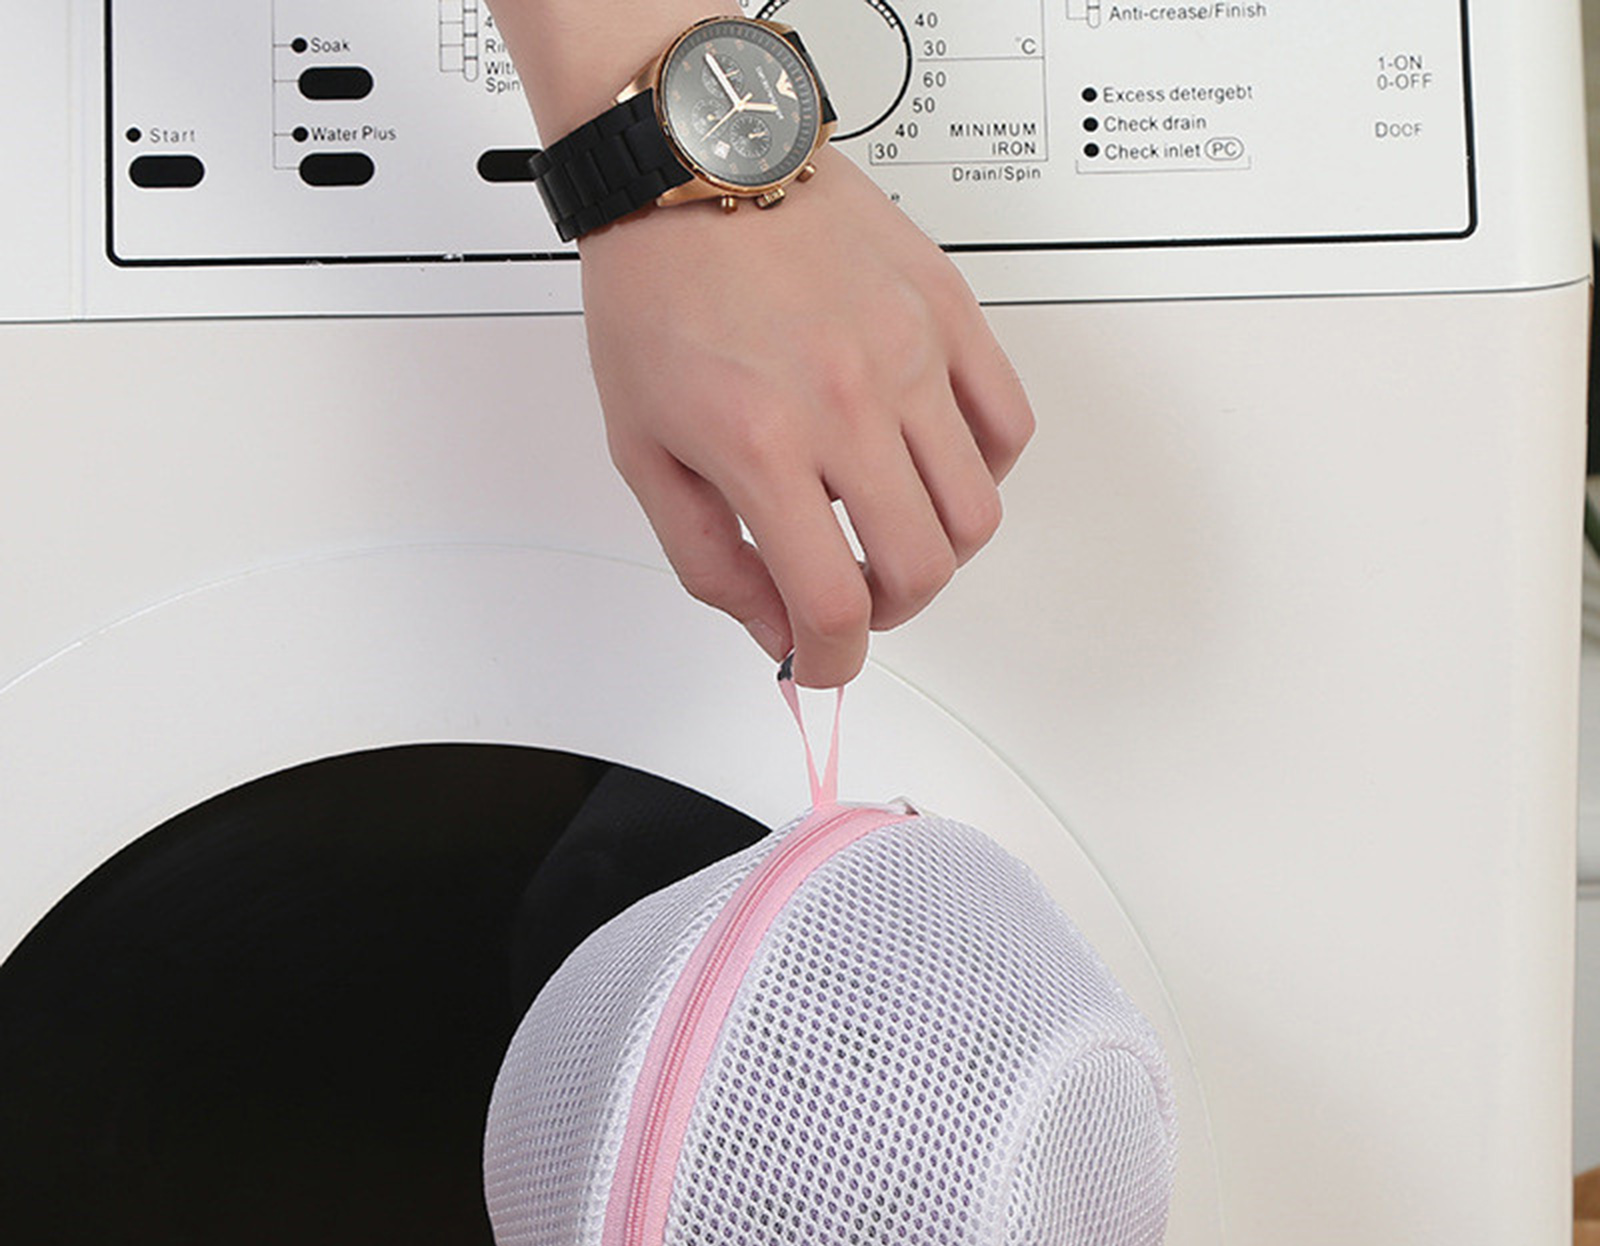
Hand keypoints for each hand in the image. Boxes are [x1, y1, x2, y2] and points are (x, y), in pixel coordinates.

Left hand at [579, 148, 1034, 686]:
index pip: (834, 602)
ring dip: (937, 552)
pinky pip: (1009, 424)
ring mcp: (911, 354)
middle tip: (851, 599)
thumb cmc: (656, 289)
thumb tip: (772, 628)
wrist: (693, 159)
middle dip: (885, 614)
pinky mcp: (949, 310)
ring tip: (888, 528)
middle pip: (921, 571)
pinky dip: (983, 470)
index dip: (832, 661)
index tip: (822, 664)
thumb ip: (709, 557)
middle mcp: (848, 402)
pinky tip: (930, 462)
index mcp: (762, 442)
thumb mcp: (644, 447)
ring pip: (977, 511)